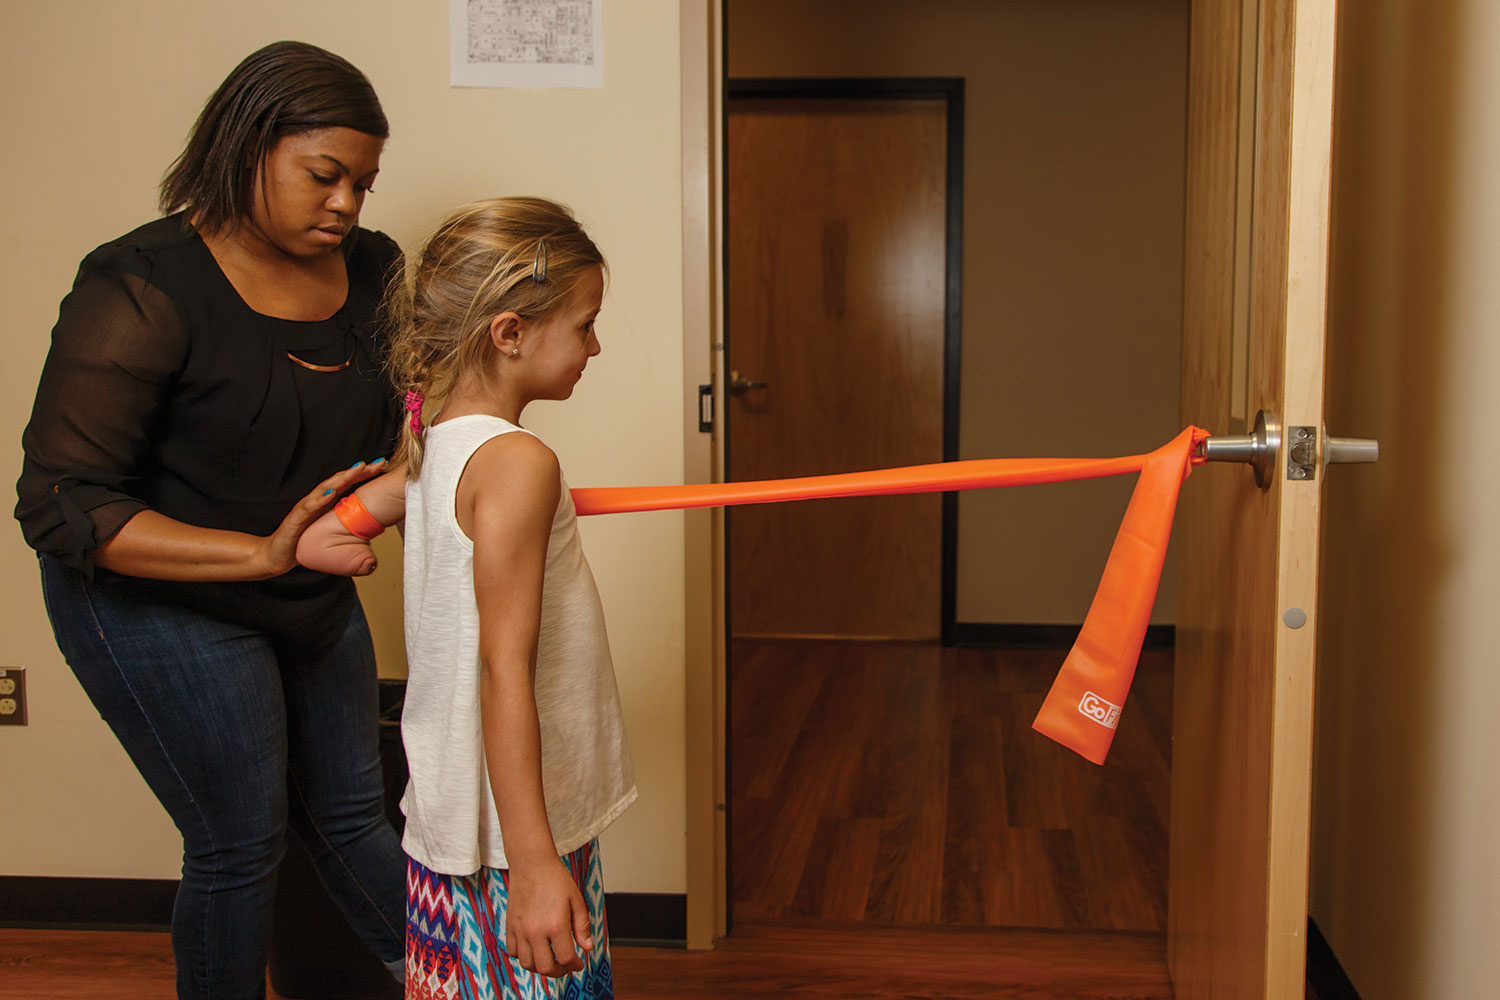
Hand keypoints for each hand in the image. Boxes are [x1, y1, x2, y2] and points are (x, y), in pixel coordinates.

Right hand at [257, 460, 386, 577]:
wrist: (276, 556)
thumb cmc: (303, 542)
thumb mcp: (330, 535)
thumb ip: (350, 532)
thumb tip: (376, 538)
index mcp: (327, 503)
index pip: (348, 485)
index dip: (364, 475)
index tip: (382, 466)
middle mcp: (317, 502)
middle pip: (339, 482)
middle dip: (358, 472)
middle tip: (377, 464)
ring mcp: (305, 509)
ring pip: (325, 489)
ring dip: (342, 479)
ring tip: (357, 470)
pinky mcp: (294, 521)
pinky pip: (308, 508)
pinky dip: (319, 499)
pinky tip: (330, 493)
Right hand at [504, 857, 593, 977]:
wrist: (532, 863)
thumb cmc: (555, 878)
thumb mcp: (576, 900)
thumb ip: (582, 926)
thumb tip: (587, 947)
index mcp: (555, 924)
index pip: (566, 958)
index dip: (575, 965)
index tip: (579, 963)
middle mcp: (535, 930)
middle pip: (545, 967)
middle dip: (558, 971)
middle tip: (565, 965)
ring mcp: (520, 929)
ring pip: (527, 964)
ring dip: (540, 966)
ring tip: (550, 959)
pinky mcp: (510, 926)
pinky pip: (512, 952)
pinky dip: (523, 956)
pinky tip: (534, 949)